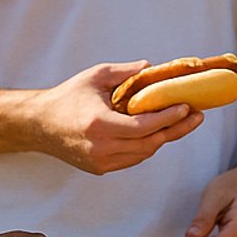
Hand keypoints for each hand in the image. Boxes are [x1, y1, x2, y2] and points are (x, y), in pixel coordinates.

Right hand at [42, 62, 204, 173]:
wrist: (40, 124)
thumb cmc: (68, 96)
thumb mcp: (96, 76)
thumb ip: (125, 72)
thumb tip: (152, 67)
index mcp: (99, 124)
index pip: (143, 126)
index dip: (168, 118)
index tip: (186, 107)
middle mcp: (100, 147)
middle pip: (149, 144)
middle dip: (175, 130)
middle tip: (196, 117)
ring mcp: (100, 162)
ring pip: (143, 154)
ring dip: (163, 139)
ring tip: (181, 123)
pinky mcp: (99, 168)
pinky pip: (132, 159)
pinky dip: (146, 146)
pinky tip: (157, 132)